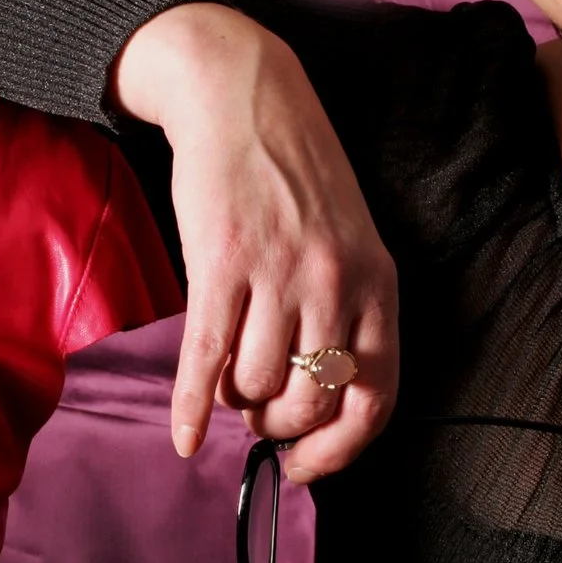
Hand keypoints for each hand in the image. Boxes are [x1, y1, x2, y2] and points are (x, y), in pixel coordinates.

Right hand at [111, 3, 398, 479]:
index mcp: (378, 283)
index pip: (376, 399)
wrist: (241, 97)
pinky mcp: (220, 264)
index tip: (306, 466)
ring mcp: (278, 274)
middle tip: (258, 413)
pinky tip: (184, 438)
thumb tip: (323, 404)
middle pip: (311, 402)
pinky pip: (207, 360)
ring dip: (236, 400)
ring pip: (257, 385)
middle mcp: (336, 283)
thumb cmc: (294, 178)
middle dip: (279, 424)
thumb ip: (348, 313)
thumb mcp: (351, 240)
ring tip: (228, 381)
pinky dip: (191, 409)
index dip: (340, 449)